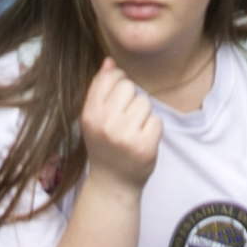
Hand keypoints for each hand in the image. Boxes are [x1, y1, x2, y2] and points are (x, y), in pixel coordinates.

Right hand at [79, 60, 162, 190]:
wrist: (112, 184)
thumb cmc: (104, 146)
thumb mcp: (93, 118)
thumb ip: (100, 89)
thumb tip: (109, 62)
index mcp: (89, 114)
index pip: (109, 77)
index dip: (118, 83)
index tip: (117, 99)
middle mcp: (105, 124)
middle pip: (129, 86)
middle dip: (131, 99)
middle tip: (125, 119)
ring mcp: (125, 136)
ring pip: (145, 102)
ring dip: (143, 114)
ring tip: (133, 131)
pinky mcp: (144, 147)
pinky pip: (156, 120)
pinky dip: (153, 129)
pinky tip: (142, 140)